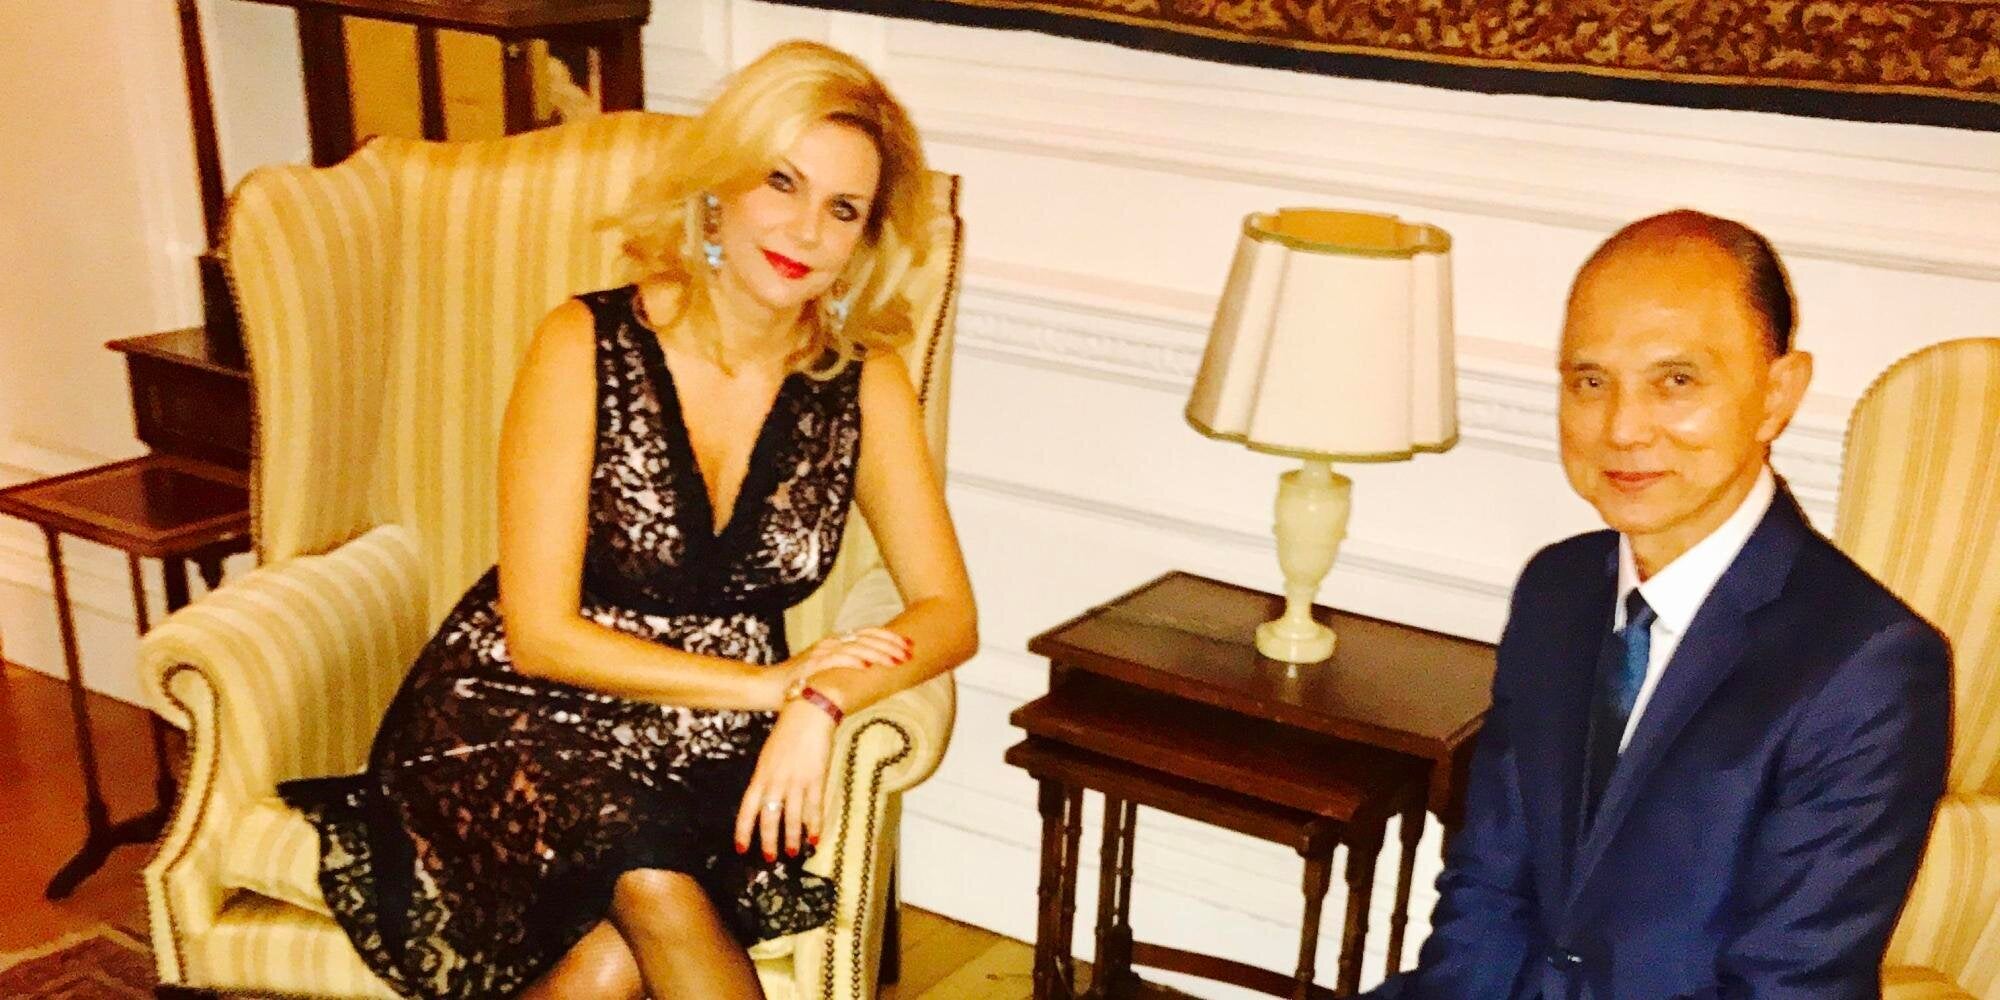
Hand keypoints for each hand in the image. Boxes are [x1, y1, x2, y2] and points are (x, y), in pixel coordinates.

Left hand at [734, 699, 840, 861]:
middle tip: (770, 858)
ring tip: (794, 852)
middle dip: (769, 840)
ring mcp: (796, 781)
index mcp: (761, 775)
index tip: (741, 848)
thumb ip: (766, 778)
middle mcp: (776, 781)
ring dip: (792, 837)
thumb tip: (764, 801)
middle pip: (769, 817)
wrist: (809, 714)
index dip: (743, 830)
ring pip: (792, 816)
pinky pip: (814, 807)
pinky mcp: (816, 778)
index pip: (747, 808)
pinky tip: (815, 837)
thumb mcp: (768, 756)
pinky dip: (814, 824)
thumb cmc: (787, 733)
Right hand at [780, 627, 911, 690]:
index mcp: (837, 642)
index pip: (868, 634)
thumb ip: (848, 670)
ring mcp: (820, 652)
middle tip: (909, 653)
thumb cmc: (801, 683)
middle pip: (866, 637)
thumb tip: (873, 678)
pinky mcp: (811, 665)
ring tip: (896, 661)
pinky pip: (835, 660)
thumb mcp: (830, 673)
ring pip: (855, 647)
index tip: (909, 646)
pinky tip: (867, 667)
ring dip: (878, 653)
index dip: (890, 638)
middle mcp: (831, 643)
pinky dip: (852, 662)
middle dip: (891, 644)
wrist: (768, 687)